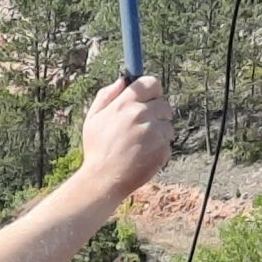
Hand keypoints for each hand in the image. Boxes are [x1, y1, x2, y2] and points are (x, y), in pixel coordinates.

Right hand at [75, 74, 174, 203]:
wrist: (103, 180)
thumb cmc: (97, 150)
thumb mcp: (92, 119)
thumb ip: (106, 95)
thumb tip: (122, 81)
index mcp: (124, 104)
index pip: (151, 83)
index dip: (152, 91)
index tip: (150, 99)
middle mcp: (140, 114)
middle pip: (164, 105)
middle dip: (157, 115)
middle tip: (144, 128)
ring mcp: (153, 132)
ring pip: (168, 126)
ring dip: (159, 134)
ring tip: (141, 146)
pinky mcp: (161, 149)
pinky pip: (168, 144)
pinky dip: (159, 150)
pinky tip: (144, 157)